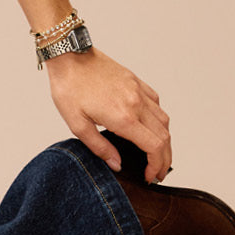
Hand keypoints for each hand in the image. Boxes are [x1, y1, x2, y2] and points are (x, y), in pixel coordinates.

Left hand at [44, 45, 171, 183]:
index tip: (150, 177)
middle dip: (164, 159)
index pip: (153, 147)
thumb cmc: (69, 88)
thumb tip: (117, 165)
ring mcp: (139, 91)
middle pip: (164, 136)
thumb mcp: (77, 125)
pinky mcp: (137, 83)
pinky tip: (149, 129)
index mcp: (123, 117)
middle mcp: (137, 104)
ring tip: (156, 155)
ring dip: (164, 141)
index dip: (156, 166)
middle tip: (157, 174)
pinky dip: (159, 121)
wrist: (70, 57)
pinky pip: (156, 104)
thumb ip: (99, 147)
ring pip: (164, 121)